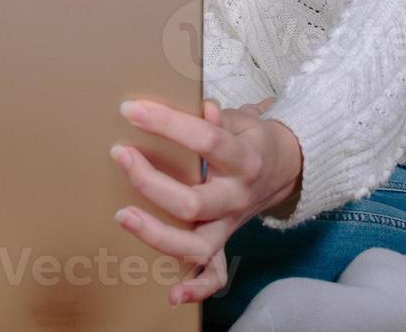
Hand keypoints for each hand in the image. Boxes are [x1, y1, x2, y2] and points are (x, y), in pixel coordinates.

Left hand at [111, 96, 300, 307]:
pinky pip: (215, 275)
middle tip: (120, 154)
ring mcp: (229, 224)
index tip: (132, 110)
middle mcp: (237, 197)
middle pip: (193, 201)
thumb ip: (221, 118)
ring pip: (196, 245)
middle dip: (150, 181)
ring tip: (123, 215)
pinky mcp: (223, 242)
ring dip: (157, 234)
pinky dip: (196, 288)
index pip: (205, 141)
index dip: (167, 124)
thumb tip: (204, 110)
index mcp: (244, 161)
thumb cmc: (253, 141)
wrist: (284, 169)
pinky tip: (172, 294)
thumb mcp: (245, 121)